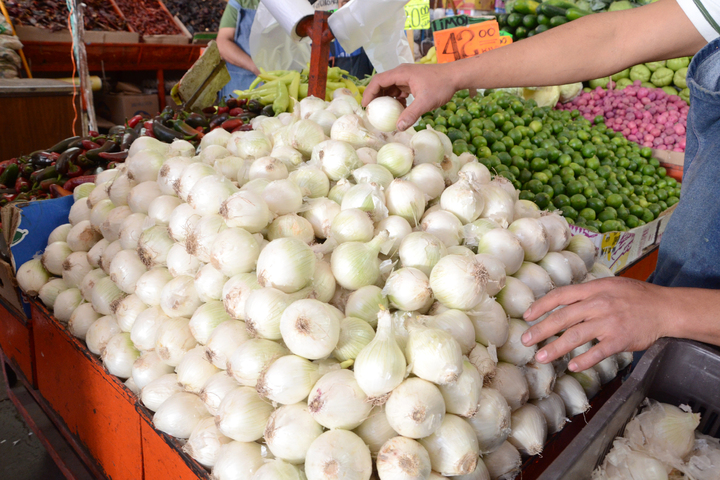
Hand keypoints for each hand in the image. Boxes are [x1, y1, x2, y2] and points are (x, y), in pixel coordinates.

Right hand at [361, 63, 459, 130]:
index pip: (378, 81)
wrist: (456, 77)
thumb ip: (411, 114)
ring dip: (386, 99)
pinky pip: (399, 90)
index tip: (365, 106)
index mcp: (401, 73)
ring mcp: (407, 77)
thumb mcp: (425, 102)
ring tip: (383, 112)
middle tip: (371, 111)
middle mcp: (402, 73)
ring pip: (390, 87)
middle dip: (375, 97)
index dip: (369, 93)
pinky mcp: (412, 82)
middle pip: (382, 83)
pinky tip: (400, 109)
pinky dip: (396, 99)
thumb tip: (398, 128)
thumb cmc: (441, 86)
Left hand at [521, 277, 673, 371]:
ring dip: (555, 348)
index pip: (561, 295)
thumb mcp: (609, 286)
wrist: (666, 308)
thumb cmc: (636, 297)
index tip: (527, 316)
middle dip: (541, 330)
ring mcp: (609, 322)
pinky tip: (572, 366)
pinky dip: (584, 360)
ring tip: (541, 357)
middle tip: (525, 341)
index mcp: (594, 289)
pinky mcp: (620, 339)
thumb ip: (587, 294)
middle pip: (563, 317)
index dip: (541, 305)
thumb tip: (562, 302)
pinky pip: (598, 352)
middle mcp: (598, 304)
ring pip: (576, 336)